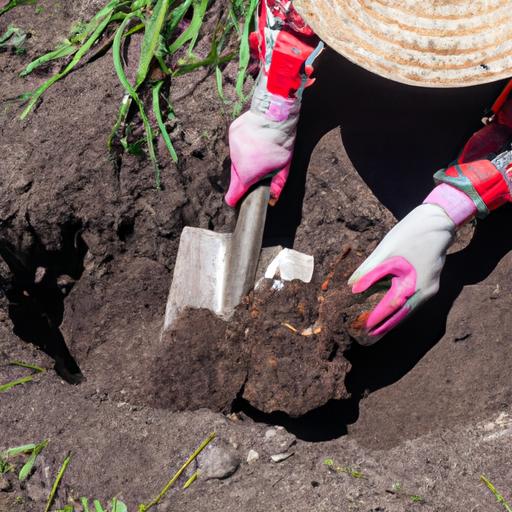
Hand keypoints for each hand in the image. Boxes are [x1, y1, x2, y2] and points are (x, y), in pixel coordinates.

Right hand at [225, 88, 299, 206]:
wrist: (274, 115)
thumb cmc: (280, 143)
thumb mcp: (283, 167)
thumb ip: (277, 185)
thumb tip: (273, 200)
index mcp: (247, 174)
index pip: (234, 193)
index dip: (235, 198)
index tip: (234, 201)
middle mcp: (236, 162)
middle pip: (238, 174)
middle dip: (246, 173)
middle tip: (260, 166)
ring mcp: (233, 146)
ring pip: (237, 157)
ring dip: (246, 156)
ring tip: (259, 148)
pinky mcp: (233, 132)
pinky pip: (237, 142)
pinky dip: (244, 142)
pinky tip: (255, 137)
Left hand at [348, 204, 455, 340]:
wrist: (438, 221)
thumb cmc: (410, 234)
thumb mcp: (385, 252)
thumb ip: (369, 271)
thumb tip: (351, 288)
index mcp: (413, 285)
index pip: (390, 309)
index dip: (375, 319)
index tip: (361, 328)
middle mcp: (425, 292)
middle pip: (401, 315)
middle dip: (384, 327)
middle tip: (366, 337)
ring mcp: (430, 288)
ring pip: (408, 310)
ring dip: (392, 319)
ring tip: (375, 329)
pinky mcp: (429, 283)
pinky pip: (413, 301)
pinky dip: (399, 308)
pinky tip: (389, 311)